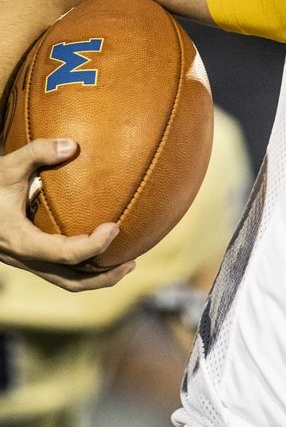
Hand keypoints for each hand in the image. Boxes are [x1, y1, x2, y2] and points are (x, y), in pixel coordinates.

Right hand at [0, 138, 134, 290]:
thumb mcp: (6, 166)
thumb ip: (37, 152)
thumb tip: (73, 145)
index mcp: (20, 240)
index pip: (63, 253)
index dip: (93, 245)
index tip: (115, 227)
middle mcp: (23, 257)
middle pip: (70, 281)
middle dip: (103, 277)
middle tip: (133, 262)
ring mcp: (26, 261)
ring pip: (65, 282)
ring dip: (97, 277)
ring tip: (127, 264)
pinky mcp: (29, 257)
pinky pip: (60, 271)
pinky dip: (85, 268)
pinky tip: (105, 251)